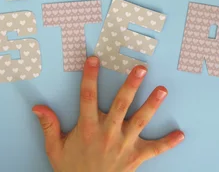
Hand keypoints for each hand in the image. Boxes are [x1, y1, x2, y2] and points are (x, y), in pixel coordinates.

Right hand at [32, 56, 183, 171]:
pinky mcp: (135, 158)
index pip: (87, 97)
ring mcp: (124, 145)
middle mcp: (107, 134)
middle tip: (141, 69)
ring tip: (162, 90)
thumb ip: (49, 126)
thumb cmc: (72, 169)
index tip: (93, 58)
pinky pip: (154, 150)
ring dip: (152, 105)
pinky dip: (168, 143)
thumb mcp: (55, 149)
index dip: (89, 76)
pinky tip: (180, 134)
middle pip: (120, 105)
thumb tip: (38, 107)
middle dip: (131, 85)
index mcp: (87, 128)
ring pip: (140, 121)